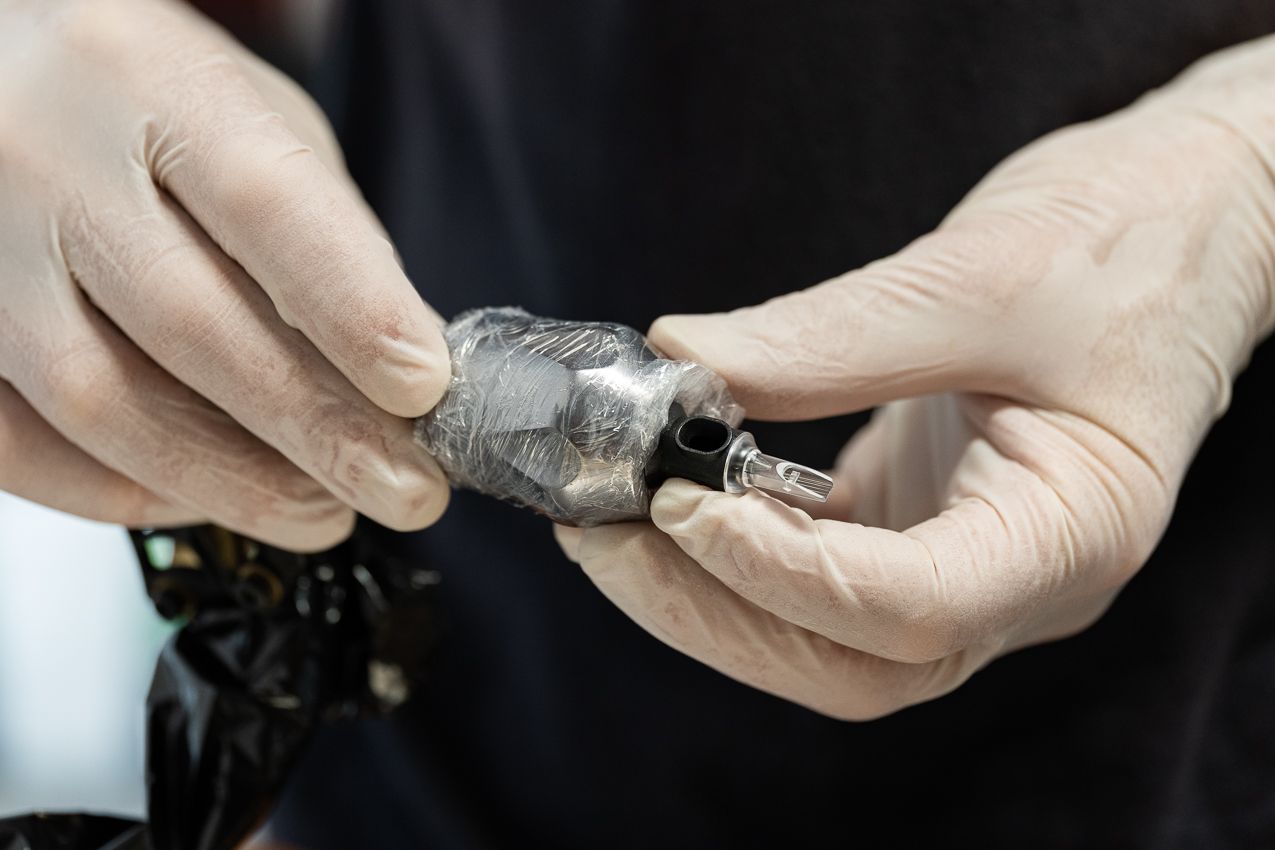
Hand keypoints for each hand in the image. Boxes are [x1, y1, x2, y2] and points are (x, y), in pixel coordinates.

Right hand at [0, 0, 449, 549]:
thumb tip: (405, 374)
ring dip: (234, 479)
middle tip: (405, 488)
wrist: (4, 72)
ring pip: (101, 400)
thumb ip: (329, 240)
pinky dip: (128, 492)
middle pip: (190, 322)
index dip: (354, 311)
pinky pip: (24, 445)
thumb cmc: (147, 100)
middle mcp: (42, 153)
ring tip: (326, 509)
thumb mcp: (259, 125)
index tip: (423, 389)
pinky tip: (210, 499)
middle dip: (318, 428)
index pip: (267, 205)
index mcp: (146, 75)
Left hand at [557, 38, 1274, 718]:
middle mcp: (1020, 577)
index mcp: (1074, 534)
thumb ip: (829, 336)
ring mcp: (968, 559)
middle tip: (605, 537)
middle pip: (851, 658)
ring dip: (710, 594)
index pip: (915, 607)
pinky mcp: (924, 521)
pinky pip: (819, 574)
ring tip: (615, 523)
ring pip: (824, 637)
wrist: (1185, 221)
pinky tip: (679, 497)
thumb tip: (681, 362)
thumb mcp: (982, 275)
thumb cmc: (1129, 242)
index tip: (681, 507)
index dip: (786, 573)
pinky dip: (739, 549)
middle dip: (716, 611)